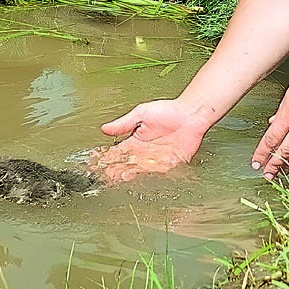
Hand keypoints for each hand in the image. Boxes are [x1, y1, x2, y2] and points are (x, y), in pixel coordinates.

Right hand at [87, 100, 207, 183]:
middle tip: (104, 175)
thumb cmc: (169, 110)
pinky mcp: (170, 164)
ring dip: (127, 174)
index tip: (96, 162)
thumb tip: (105, 129)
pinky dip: (147, 176)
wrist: (191, 114)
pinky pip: (157, 172)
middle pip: (126, 164)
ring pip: (138, 170)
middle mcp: (144, 152)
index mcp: (135, 141)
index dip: (107, 158)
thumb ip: (124, 123)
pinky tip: (138, 178)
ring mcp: (156, 159)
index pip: (117, 152)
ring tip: (117, 177)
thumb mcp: (142, 113)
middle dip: (114, 170)